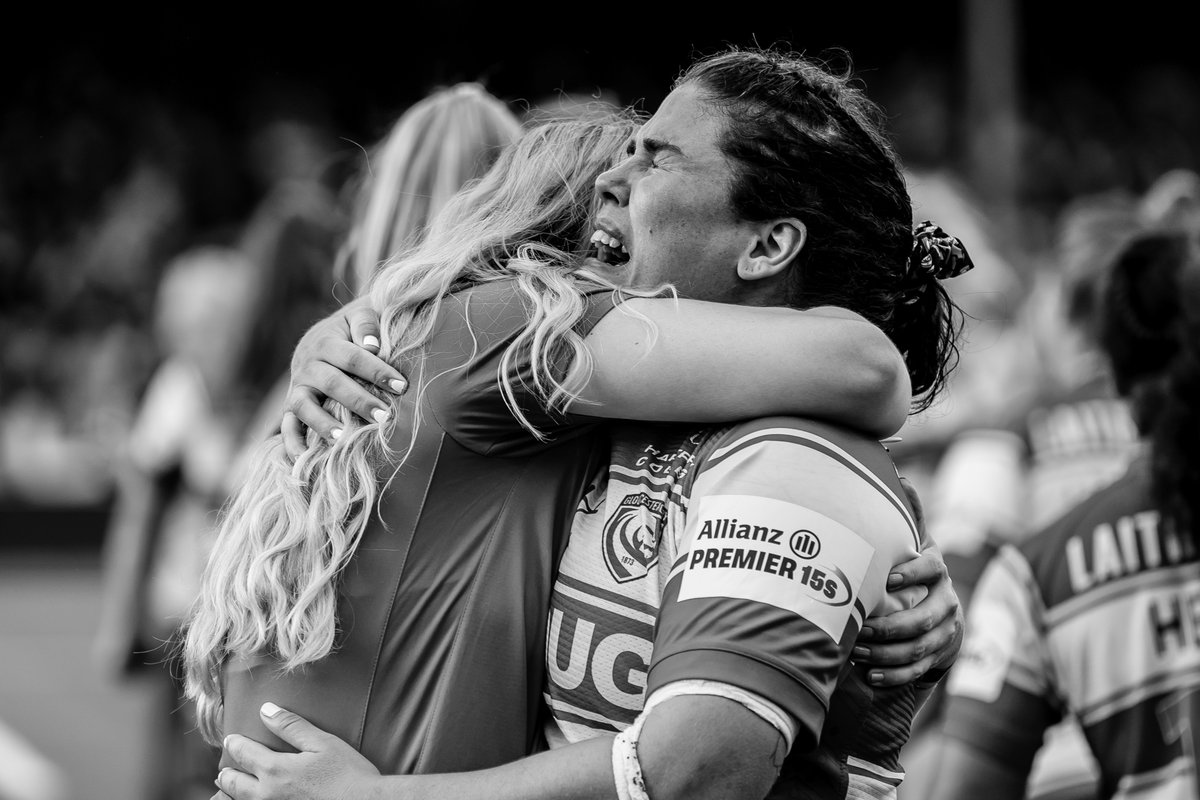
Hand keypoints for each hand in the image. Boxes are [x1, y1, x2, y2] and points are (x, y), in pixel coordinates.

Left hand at [215, 703, 380, 799]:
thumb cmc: (348, 774)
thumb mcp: (323, 742)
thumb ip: (292, 726)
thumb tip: (266, 710)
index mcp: (276, 770)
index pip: (244, 754)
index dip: (235, 744)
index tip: (230, 739)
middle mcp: (268, 794)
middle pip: (235, 785)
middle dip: (227, 775)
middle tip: (223, 771)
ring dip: (232, 795)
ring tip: (228, 790)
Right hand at [283, 301, 407, 458]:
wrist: (325, 332)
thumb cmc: (354, 327)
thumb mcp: (359, 314)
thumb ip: (366, 324)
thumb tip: (373, 346)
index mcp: (326, 341)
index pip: (353, 357)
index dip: (377, 371)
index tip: (401, 386)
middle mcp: (307, 364)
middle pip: (332, 383)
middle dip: (359, 401)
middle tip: (384, 417)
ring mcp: (297, 386)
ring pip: (303, 406)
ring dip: (322, 423)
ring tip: (345, 439)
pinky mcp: (291, 405)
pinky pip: (287, 426)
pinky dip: (292, 443)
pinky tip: (305, 457)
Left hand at [854, 477, 963, 685]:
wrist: (942, 611)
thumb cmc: (914, 571)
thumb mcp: (914, 543)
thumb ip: (908, 515)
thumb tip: (899, 476)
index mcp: (938, 572)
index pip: (933, 570)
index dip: (912, 574)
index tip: (887, 579)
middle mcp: (946, 602)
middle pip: (924, 618)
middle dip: (888, 627)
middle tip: (857, 630)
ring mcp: (945, 631)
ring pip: (919, 647)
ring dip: (886, 653)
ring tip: (856, 652)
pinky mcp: (938, 655)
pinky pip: (918, 669)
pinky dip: (894, 675)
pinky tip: (869, 675)